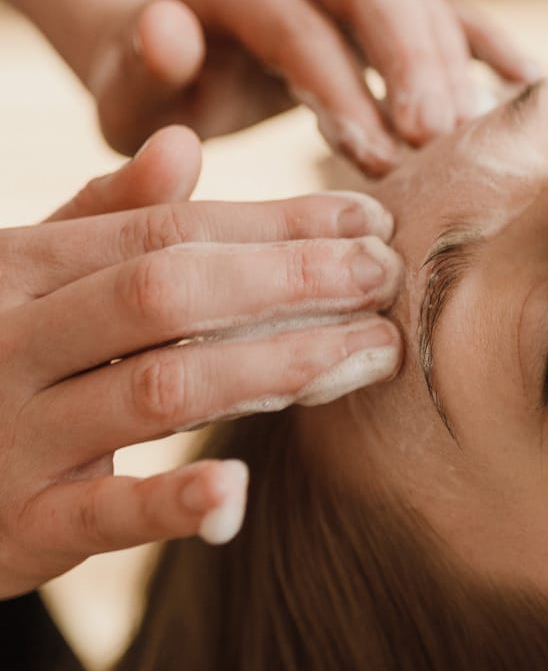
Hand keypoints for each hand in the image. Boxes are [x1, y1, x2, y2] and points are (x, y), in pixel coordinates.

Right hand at [0, 126, 402, 598]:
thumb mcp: (29, 277)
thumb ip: (102, 217)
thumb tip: (183, 144)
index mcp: (18, 267)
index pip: (170, 231)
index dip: (278, 223)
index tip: (370, 219)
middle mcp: (9, 338)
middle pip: (172, 292)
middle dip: (293, 278)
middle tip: (387, 274)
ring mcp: (11, 434)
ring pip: (162, 387)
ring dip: (281, 365)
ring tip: (375, 350)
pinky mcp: (20, 526)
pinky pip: (105, 512)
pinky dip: (175, 502)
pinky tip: (240, 487)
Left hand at [87, 0, 536, 171]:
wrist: (185, 59)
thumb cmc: (160, 94)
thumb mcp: (129, 92)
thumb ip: (142, 67)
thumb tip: (172, 31)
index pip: (295, 26)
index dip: (340, 87)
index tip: (376, 158)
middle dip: (409, 63)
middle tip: (439, 137)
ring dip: (450, 65)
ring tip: (471, 137)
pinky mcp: (384, 8)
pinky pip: (447, 12)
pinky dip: (487, 45)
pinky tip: (525, 85)